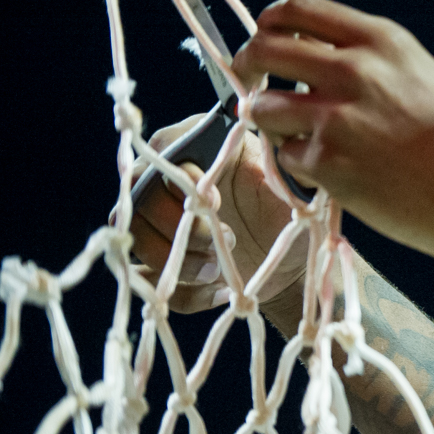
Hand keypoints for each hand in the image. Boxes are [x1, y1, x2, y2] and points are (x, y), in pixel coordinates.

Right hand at [130, 117, 308, 312]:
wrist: (293, 263)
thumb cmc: (293, 214)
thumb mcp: (296, 185)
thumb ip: (282, 162)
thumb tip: (279, 140)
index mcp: (203, 149)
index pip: (164, 149)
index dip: (184, 178)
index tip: (217, 202)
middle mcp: (171, 183)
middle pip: (141, 198)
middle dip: (182, 227)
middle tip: (229, 240)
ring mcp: (159, 224)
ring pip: (138, 239)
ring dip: (180, 261)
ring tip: (222, 270)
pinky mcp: (158, 262)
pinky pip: (148, 281)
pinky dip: (185, 293)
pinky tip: (220, 292)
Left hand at [231, 0, 433, 265]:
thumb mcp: (421, 72)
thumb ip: (371, 56)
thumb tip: (318, 53)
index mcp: (380, 40)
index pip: (298, 8)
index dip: (270, 23)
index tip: (265, 37)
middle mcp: (354, 69)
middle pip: (265, 49)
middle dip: (248, 66)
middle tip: (253, 84)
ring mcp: (335, 116)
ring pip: (262, 106)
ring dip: (270, 122)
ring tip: (299, 137)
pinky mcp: (326, 162)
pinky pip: (285, 154)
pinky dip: (300, 164)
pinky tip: (332, 171)